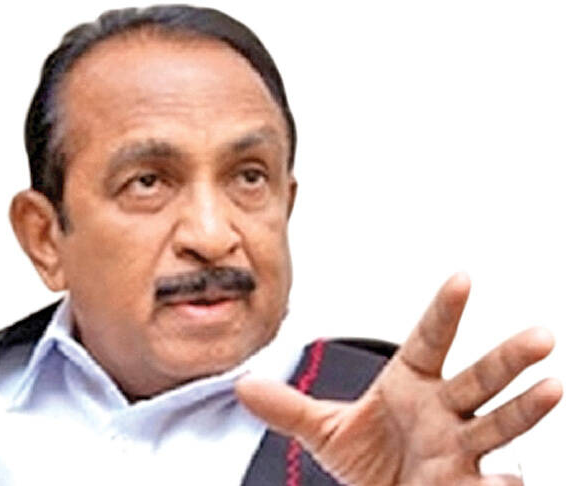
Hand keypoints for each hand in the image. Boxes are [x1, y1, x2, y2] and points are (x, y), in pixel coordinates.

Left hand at [236, 273, 561, 485]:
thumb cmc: (370, 457)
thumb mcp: (326, 431)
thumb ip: (288, 408)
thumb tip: (243, 386)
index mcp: (412, 385)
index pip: (430, 341)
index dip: (444, 311)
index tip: (462, 277)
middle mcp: (444, 411)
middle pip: (478, 379)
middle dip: (507, 359)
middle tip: (540, 336)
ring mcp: (460, 449)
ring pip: (498, 424)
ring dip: (525, 408)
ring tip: (553, 388)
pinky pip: (490, 483)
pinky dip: (502, 483)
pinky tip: (511, 480)